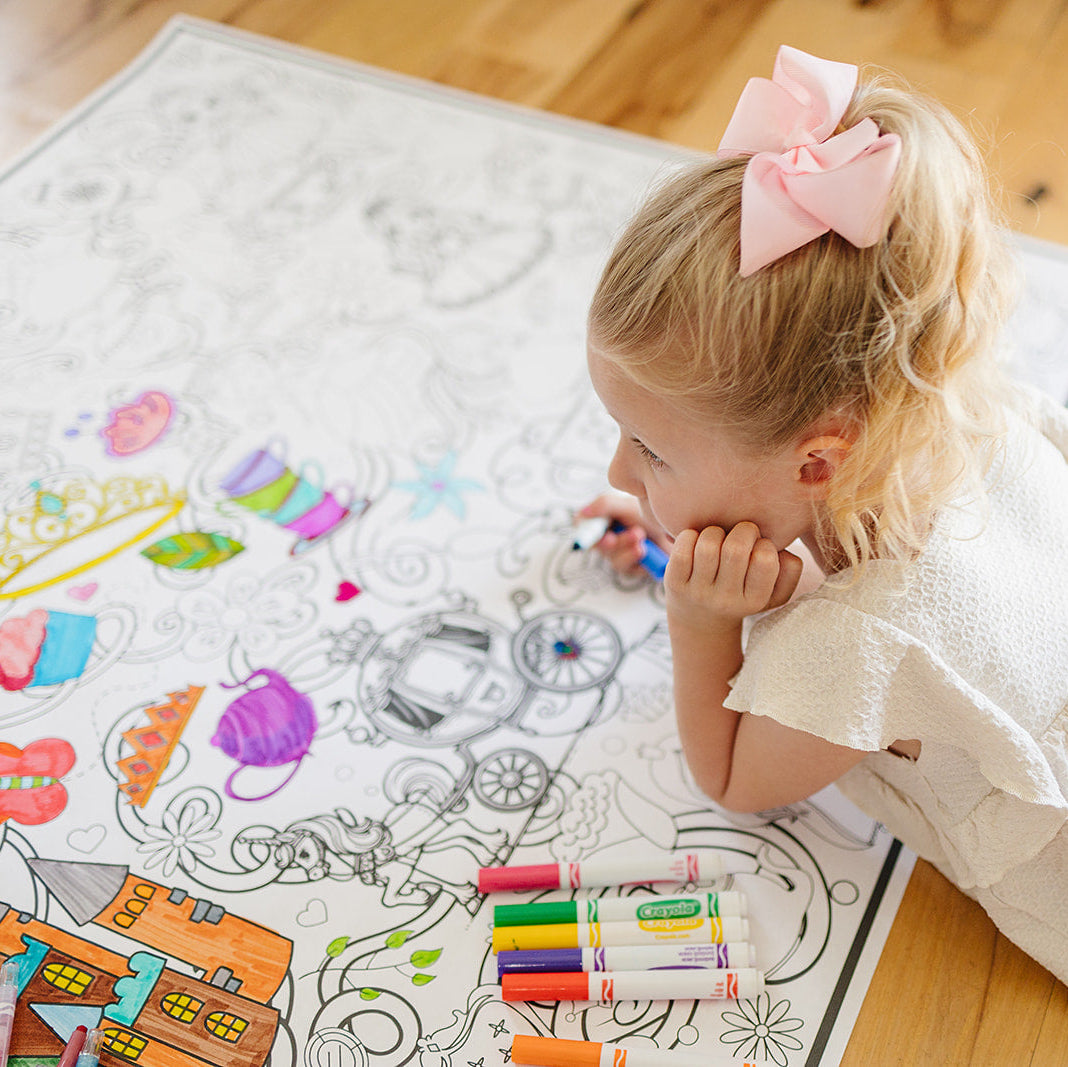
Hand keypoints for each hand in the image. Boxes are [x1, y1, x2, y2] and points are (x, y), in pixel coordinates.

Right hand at [577, 494, 668, 574]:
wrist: (679, 531)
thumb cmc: (651, 513)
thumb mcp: (628, 505)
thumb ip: (604, 505)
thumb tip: (581, 513)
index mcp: (602, 518)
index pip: (582, 526)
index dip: (587, 533)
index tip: (605, 533)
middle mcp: (607, 536)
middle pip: (598, 546)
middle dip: (615, 542)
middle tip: (635, 534)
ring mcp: (618, 553)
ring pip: (613, 559)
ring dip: (628, 550)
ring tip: (644, 540)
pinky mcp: (630, 566)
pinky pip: (628, 569)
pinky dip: (638, 560)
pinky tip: (649, 552)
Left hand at [665, 522, 802, 635]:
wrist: (699, 620)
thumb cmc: (742, 593)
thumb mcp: (773, 592)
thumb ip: (790, 570)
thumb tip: (783, 550)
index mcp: (754, 600)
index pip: (766, 560)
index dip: (764, 544)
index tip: (758, 548)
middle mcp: (725, 600)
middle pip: (736, 548)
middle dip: (742, 530)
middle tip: (739, 535)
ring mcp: (697, 592)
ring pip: (708, 544)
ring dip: (715, 532)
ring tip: (718, 539)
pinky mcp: (674, 583)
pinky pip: (684, 544)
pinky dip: (691, 534)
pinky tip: (697, 542)